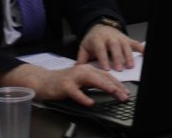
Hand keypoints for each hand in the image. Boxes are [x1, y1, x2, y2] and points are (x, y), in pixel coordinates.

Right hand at [0, 62, 128, 106]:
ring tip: (114, 93)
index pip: (106, 76)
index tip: (127, 92)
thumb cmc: (63, 82)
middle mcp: (82, 70)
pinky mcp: (65, 86)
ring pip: (92, 80)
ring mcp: (73, 77)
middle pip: (102, 77)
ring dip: (104, 86)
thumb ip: (94, 83)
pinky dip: (83, 97)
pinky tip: (90, 102)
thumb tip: (111, 88)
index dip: (118, 84)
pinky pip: (76, 92)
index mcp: (87, 69)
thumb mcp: (81, 81)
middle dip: (116, 86)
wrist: (44, 81)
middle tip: (125, 96)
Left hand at [76, 23, 144, 71]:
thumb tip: (76, 69)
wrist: (99, 26)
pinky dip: (140, 48)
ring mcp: (119, 37)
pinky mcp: (126, 39)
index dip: (104, 58)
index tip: (107, 68)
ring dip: (128, 55)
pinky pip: (134, 43)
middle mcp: (109, 37)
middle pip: (114, 46)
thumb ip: (81, 58)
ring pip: (125, 45)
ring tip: (130, 66)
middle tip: (120, 69)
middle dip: (118, 58)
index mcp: (98, 40)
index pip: (101, 49)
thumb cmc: (93, 40)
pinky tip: (144, 53)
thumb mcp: (84, 47)